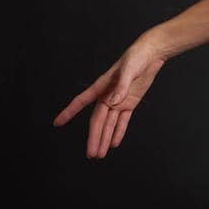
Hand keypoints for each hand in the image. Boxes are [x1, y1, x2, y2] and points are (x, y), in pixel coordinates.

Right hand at [53, 30, 168, 158]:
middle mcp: (107, 96)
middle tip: (91, 154)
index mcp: (101, 87)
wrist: (150, 54)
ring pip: (109, 124)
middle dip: (94, 138)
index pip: (81, 102)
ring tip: (100, 154)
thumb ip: (121, 86)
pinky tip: (114, 143)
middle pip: (98, 121)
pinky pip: (122, 121)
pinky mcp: (130, 103)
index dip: (69, 112)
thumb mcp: (129, 70)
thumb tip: (113, 102)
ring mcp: (118, 100)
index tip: (57, 123)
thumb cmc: (136, 57)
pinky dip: (119, 132)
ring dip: (105, 139)